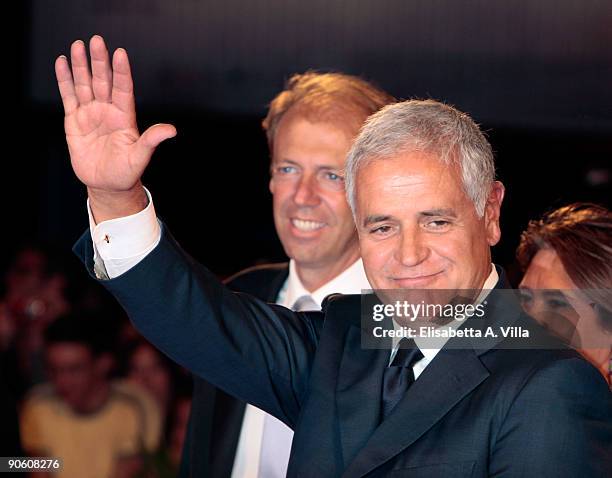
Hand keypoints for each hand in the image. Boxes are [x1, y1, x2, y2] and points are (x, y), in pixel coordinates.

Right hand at [55, 35, 175, 220]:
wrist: (107, 185)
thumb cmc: (126, 172)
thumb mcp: (140, 158)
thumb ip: (152, 141)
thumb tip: (171, 130)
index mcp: (125, 117)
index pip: (124, 89)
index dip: (122, 71)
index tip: (120, 54)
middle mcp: (108, 110)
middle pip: (103, 81)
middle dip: (100, 61)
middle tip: (97, 41)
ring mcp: (91, 113)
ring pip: (85, 84)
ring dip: (82, 65)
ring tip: (78, 45)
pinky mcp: (75, 120)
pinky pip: (69, 96)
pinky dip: (65, 79)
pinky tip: (63, 62)